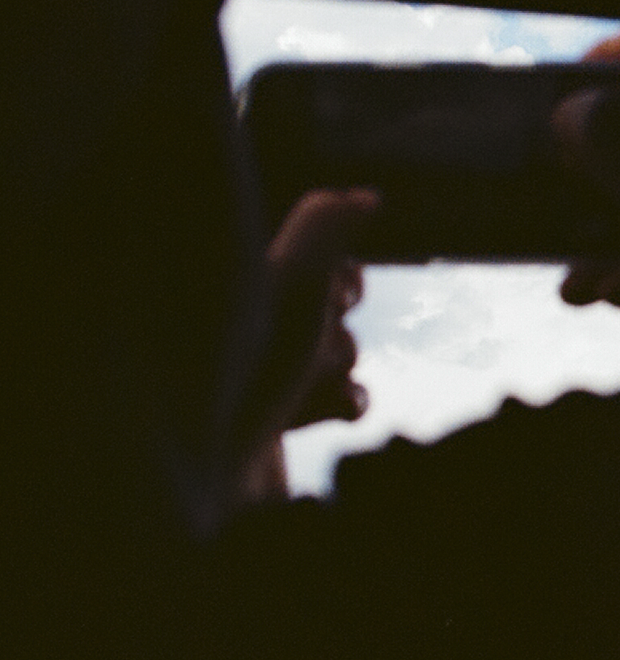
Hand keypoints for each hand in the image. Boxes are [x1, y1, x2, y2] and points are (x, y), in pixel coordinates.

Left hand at [232, 186, 380, 504]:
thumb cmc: (242, 367)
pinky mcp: (277, 416)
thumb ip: (327, 226)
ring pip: (338, 354)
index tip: (336, 294)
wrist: (209, 463)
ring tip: (300, 388)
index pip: (312, 255)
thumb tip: (369, 196)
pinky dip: (343, 402)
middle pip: (331, 306)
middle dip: (335, 328)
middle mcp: (245, 321)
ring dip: (336, 370)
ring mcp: (260, 372)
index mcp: (238, 281)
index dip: (339, 275)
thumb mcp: (287, 278)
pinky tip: (332, 411)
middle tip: (309, 345)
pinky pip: (339, 399)